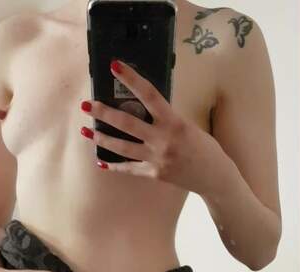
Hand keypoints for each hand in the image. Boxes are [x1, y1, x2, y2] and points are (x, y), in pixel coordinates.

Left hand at [79, 59, 231, 195]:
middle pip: (126, 123)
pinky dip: (114, 166)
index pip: (149, 95)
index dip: (131, 79)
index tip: (114, 66)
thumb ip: (167, 118)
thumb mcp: (189, 125)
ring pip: (122, 147)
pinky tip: (101, 162)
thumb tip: (144, 106)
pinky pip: (129, 169)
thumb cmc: (205, 147)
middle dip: (103, 113)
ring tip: (85, 131)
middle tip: (86, 105)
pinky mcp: (153, 173)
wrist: (214, 177)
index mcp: (174, 122)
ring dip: (101, 139)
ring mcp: (156, 158)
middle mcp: (163, 140)